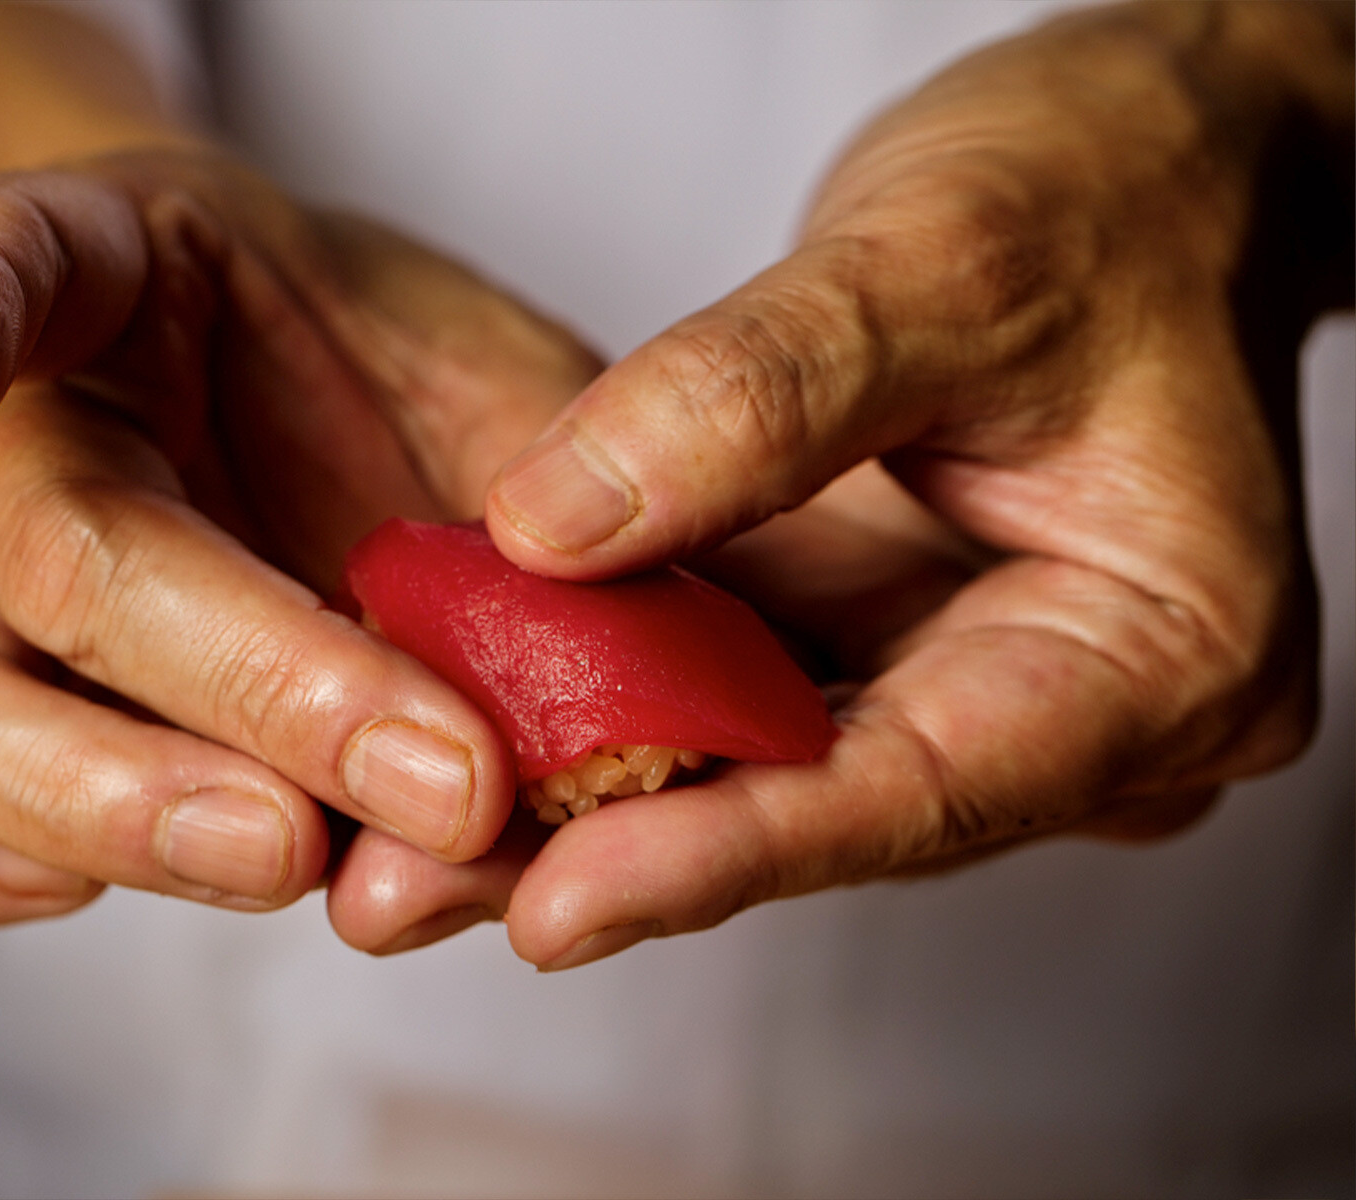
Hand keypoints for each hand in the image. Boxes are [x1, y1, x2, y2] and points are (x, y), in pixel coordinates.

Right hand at [0, 150, 600, 923]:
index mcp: (105, 282)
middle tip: (436, 776)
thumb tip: (598, 622)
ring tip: (302, 855)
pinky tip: (119, 888)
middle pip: (49, 549)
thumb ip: (545, 459)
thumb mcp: (482, 355)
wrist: (286, 413)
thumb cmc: (372, 366)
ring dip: (108, 802)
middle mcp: (6, 441)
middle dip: (248, 676)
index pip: (7, 250)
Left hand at [329, 1, 1352, 965]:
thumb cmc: (1098, 189)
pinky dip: (618, 700)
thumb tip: (550, 531)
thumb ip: (755, 398)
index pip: (923, 789)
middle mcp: (1080, 715)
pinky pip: (742, 693)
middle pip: (827, 814)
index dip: (728, 852)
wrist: (1138, 164)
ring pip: (767, 772)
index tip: (557, 903)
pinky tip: (477, 708)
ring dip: (591, 798)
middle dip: (617, 852)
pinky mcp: (892, 644)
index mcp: (1163, 655)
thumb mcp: (941, 262)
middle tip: (418, 891)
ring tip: (409, 845)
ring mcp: (981, 687)